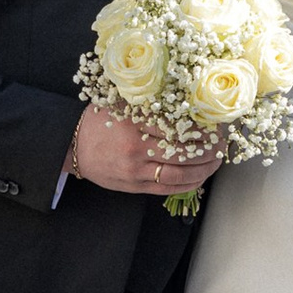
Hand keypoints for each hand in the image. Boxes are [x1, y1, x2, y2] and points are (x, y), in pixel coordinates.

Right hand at [69, 105, 220, 195]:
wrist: (71, 148)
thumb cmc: (98, 122)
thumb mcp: (119, 105)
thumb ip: (148, 105)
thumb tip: (186, 103)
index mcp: (134, 122)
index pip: (177, 125)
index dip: (201, 126)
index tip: (214, 123)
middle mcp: (136, 147)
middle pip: (184, 151)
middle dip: (209, 149)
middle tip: (222, 143)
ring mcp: (136, 170)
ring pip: (180, 173)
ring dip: (204, 169)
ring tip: (217, 161)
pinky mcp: (134, 186)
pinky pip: (168, 188)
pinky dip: (189, 184)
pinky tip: (201, 177)